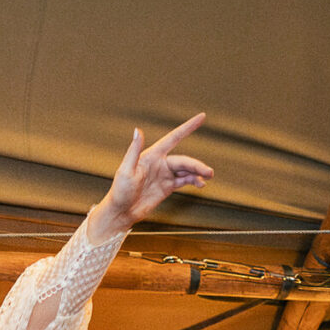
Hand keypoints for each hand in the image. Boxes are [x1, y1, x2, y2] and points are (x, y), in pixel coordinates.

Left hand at [91, 114, 211, 238]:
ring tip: (208, 177)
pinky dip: (193, 181)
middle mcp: (160, 163)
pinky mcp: (167, 187)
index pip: (173, 137)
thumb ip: (134, 150)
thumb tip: (137, 130)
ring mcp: (164, 175)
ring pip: (186, 170)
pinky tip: (200, 184)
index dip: (188, 127)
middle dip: (197, 165)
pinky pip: (184, 181)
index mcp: (151, 155)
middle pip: (184, 160)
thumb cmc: (120, 191)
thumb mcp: (126, 170)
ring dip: (198, 173)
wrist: (121, 212)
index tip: (201, 117)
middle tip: (209, 172)